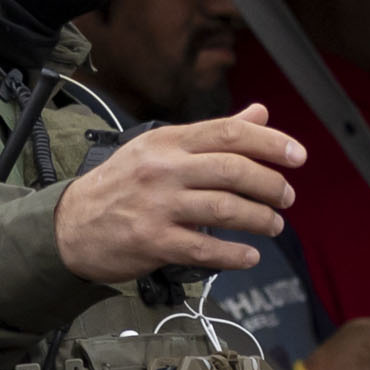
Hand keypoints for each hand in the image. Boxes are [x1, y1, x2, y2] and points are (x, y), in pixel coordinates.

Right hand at [59, 110, 300, 283]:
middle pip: (232, 170)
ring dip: (259, 219)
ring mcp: (157, 206)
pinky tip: (250, 255)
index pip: (229, 133)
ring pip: (224, 209)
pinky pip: (204, 250)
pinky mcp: (152, 241)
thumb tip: (260, 114)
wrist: (71, 225)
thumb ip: (212, 135)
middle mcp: (163, 169)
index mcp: (168, 141)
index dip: (270, 142)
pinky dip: (234, 255)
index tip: (298, 156)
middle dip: (270, 184)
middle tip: (287, 196)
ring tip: (273, 225)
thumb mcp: (161, 148)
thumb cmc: (121, 185)